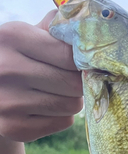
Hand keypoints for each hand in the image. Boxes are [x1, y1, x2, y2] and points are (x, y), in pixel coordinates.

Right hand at [0, 11, 82, 142]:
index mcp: (12, 37)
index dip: (84, 61)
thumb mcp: (29, 35)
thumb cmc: (18, 58)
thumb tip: (92, 26)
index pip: (69, 55)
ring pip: (72, 105)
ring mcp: (8, 102)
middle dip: (79, 82)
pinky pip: (64, 122)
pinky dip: (62, 116)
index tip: (86, 63)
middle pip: (74, 83)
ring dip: (72, 99)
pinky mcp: (14, 127)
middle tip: (71, 78)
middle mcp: (6, 69)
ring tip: (57, 91)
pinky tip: (46, 107)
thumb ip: (58, 28)